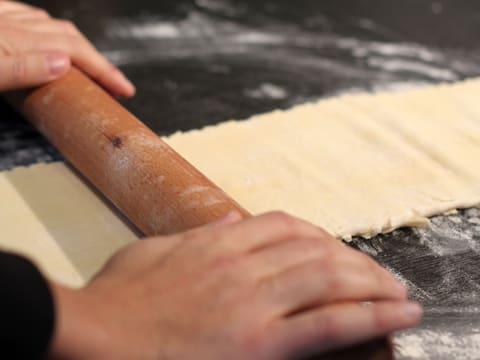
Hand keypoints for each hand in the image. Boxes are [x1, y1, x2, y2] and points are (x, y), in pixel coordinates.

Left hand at [0, 0, 133, 95]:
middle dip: (96, 59)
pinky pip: (23, 16)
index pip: (72, 51)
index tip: (124, 88)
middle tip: (113, 83)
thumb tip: (63, 63)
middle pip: (67, 35)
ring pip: (47, 24)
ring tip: (87, 65)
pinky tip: (44, 35)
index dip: (103, 69)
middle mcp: (8, 24)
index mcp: (12, 40)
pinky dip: (45, 29)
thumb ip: (22, 68)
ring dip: (75, 44)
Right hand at [49, 212, 420, 359]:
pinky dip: (369, 315)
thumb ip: (197, 236)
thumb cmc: (115, 302)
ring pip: (329, 277)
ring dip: (371, 281)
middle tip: (377, 273)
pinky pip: (327, 322)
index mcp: (216, 243)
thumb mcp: (152, 251)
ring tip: (396, 291)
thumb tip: (231, 219)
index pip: (283, 226)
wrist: (91, 339)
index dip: (317, 235)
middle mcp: (241, 266)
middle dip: (354, 260)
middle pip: (315, 249)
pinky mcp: (259, 343)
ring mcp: (252, 303)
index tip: (333, 249)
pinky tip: (395, 314)